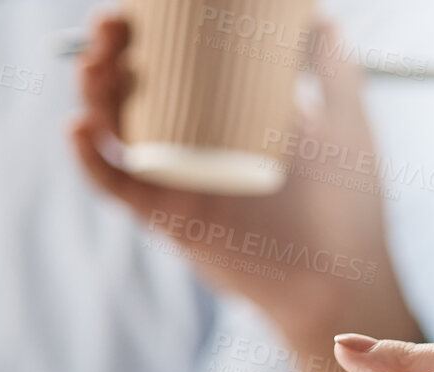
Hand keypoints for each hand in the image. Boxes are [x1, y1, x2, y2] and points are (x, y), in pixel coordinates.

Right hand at [70, 14, 414, 368]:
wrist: (345, 283)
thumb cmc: (352, 211)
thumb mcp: (348, 127)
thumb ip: (335, 73)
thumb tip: (320, 17)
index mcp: (229, 118)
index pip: (177, 64)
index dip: (152, 33)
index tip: (146, 5)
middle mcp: (196, 145)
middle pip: (135, 87)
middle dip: (112, 50)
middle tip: (113, 23)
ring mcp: (178, 181)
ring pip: (118, 128)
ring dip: (94, 91)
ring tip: (96, 63)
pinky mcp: (169, 218)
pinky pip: (118, 187)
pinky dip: (92, 159)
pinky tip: (81, 128)